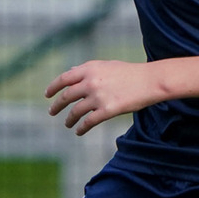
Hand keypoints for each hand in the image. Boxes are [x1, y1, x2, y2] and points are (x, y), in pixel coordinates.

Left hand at [46, 60, 161, 134]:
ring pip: (75, 111)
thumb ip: (88, 69)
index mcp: (90, 69)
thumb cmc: (131, 72)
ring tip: (67, 124)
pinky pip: (88, 122)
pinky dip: (81, 128)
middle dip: (57, 106)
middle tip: (52, 112)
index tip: (47, 95)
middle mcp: (91, 82)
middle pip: (66, 96)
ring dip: (69, 119)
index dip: (53, 87)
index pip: (64, 79)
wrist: (150, 81)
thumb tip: (72, 70)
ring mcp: (98, 97)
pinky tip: (79, 131)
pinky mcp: (108, 110)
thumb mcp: (107, 65)